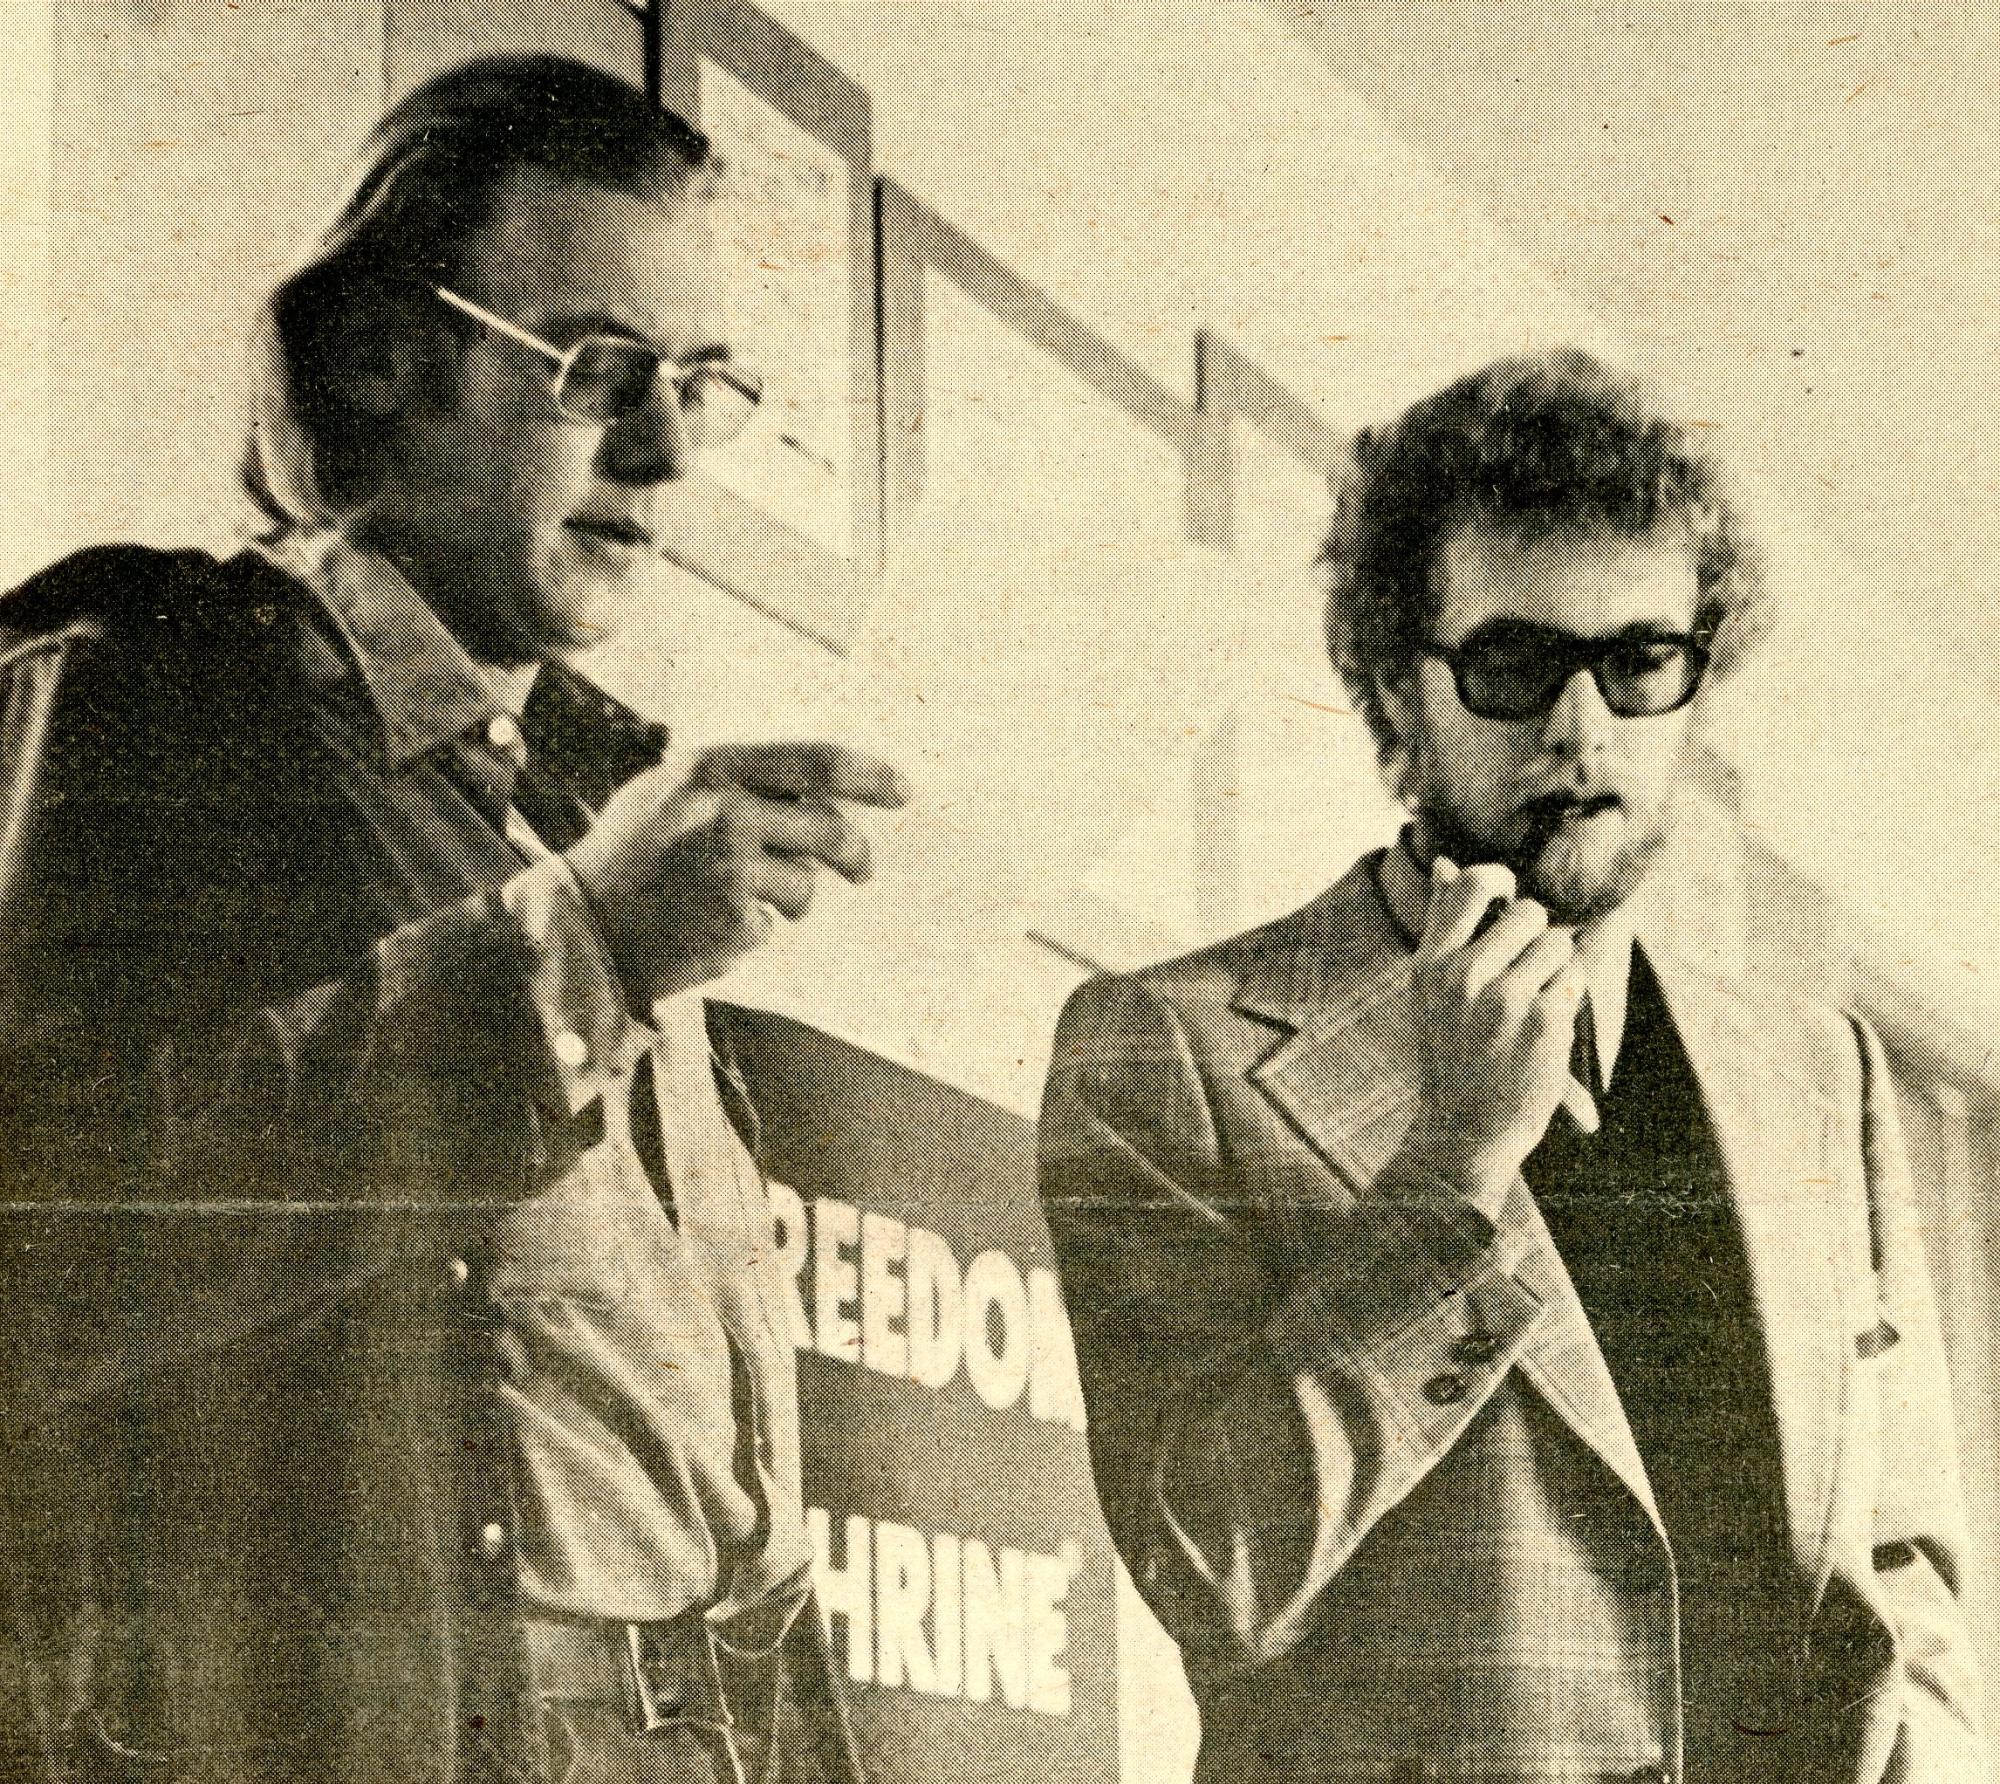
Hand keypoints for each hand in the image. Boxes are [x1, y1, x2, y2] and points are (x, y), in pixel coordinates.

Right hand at [565, 741, 907, 1005]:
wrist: (579, 926)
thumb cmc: (629, 855)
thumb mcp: (670, 791)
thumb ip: (738, 782)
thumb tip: (821, 792)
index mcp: (712, 767)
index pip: (817, 761)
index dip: (871, 775)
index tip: (902, 790)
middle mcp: (726, 811)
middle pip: (831, 828)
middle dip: (856, 854)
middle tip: (861, 870)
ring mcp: (733, 869)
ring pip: (807, 885)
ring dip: (792, 901)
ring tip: (741, 903)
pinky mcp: (736, 921)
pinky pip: (772, 926)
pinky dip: (751, 930)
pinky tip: (706, 927)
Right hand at [1401, 857, 1594, 1198]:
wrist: (1463, 1131)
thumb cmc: (1451, 1053)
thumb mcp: (1432, 989)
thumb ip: (1444, 925)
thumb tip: (1445, 862)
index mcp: (1431, 963)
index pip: (1472, 884)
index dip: (1499, 881)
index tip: (1507, 900)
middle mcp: (1463, 975)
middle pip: (1529, 913)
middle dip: (1536, 937)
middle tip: (1522, 974)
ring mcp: (1504, 998)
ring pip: (1559, 945)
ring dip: (1556, 971)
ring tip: (1530, 1007)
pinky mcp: (1543, 1021)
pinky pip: (1575, 980)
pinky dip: (1567, 1000)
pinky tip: (1544, 1030)